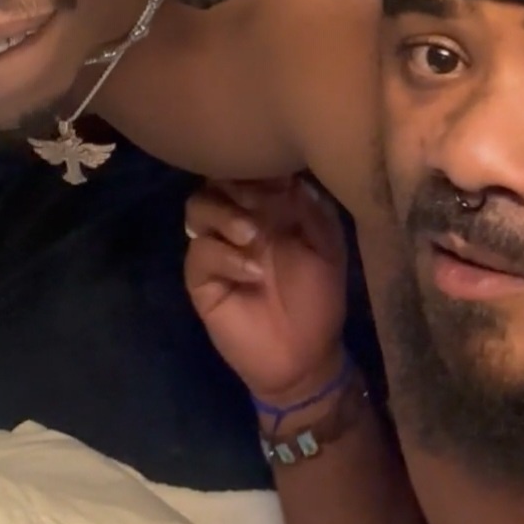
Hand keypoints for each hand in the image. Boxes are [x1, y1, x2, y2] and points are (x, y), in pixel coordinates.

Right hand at [184, 177, 348, 409]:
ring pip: (197, 207)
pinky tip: (252, 273)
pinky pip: (199, 253)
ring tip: (252, 236)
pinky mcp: (202, 280)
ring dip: (224, 214)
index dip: (258, 165)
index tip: (280, 177)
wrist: (306, 358)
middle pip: (215, 179)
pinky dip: (224, 256)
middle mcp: (235, 221)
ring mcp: (216, 248)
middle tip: (261, 203)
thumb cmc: (318, 299)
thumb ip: (312, 209)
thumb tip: (291, 175)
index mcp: (266, 208)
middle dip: (237, 185)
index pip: (247, 170)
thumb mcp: (327, 247)